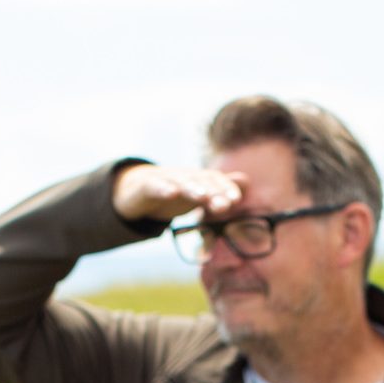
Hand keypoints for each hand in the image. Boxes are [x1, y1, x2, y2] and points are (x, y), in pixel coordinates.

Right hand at [113, 163, 243, 221]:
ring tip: (203, 197)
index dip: (225, 188)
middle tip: (225, 205)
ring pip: (181, 183)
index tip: (235, 200)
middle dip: (214, 192)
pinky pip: (156, 186)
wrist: (138, 189)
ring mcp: (165, 180)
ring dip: (193, 188)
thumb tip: (245, 180)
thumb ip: (221, 188)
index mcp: (198, 180)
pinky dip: (164, 189)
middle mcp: (184, 176)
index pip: (215, 180)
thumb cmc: (175, 192)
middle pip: (201, 182)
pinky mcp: (147, 186)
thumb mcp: (199, 193)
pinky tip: (171, 193)